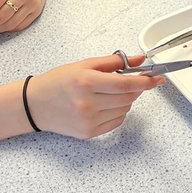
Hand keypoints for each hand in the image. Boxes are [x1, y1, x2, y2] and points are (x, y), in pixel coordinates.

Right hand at [26, 54, 161, 138]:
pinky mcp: (89, 132)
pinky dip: (118, 111)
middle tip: (131, 81)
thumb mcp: (84, 64)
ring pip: (125, 109)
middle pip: (128, 98)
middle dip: (136, 89)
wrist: (34, 105)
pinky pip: (116, 121)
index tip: (157, 78)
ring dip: (125, 100)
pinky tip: (104, 105)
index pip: (126, 84)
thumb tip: (138, 60)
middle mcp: (87, 103)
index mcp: (86, 82)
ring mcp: (88, 120)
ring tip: (108, 93)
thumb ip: (114, 61)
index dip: (145, 81)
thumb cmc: (57, 82)